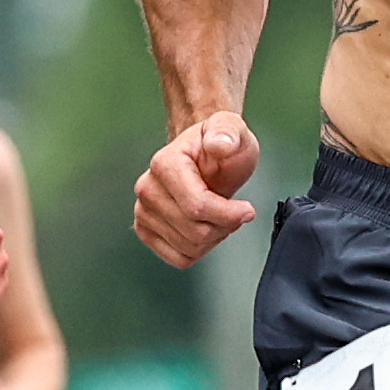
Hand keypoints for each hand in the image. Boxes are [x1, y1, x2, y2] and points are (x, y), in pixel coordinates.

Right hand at [134, 112, 261, 268]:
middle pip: (195, 232)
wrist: (205, 157)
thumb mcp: (232, 131)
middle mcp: (148, 188)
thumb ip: (227, 132)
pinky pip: (178, 258)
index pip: (197, 207)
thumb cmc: (219, 146)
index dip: (229, 214)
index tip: (247, 209)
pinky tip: (205, 228)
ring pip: (189, 248)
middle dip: (224, 226)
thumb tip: (218, 143)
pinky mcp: (146, 230)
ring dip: (213, 238)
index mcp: (164, 164)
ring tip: (218, 216)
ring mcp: (143, 212)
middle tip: (233, 210)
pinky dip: (199, 250)